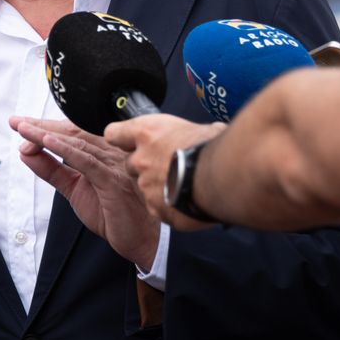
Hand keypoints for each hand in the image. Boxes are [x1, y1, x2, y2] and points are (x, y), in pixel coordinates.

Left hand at [12, 116, 159, 267]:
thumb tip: (25, 152)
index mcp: (103, 152)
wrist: (141, 240)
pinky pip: (87, 162)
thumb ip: (51, 170)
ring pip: (77, 143)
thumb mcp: (73, 189)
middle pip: (72, 133)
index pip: (71, 132)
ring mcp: (114, 165)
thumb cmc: (112, 214)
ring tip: (24, 130)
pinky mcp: (114, 181)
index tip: (20, 122)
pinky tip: (47, 142)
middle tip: (17, 122)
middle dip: (42, 126)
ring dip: (47, 135)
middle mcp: (110, 153)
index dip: (45, 126)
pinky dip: (66, 150)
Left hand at [104, 115, 224, 230]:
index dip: (121, 138)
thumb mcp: (202, 129)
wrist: (226, 178)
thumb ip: (190, 134)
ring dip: (160, 187)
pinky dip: (171, 207)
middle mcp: (141, 160)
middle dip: (145, 166)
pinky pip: (160, 209)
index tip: (129, 141)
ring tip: (185, 185)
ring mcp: (147, 188)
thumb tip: (205, 134)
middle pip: (130, 164)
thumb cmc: (215, 148)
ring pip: (145, 188)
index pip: (113, 133)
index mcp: (147, 133)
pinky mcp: (158, 210)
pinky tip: (189, 201)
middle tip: (168, 166)